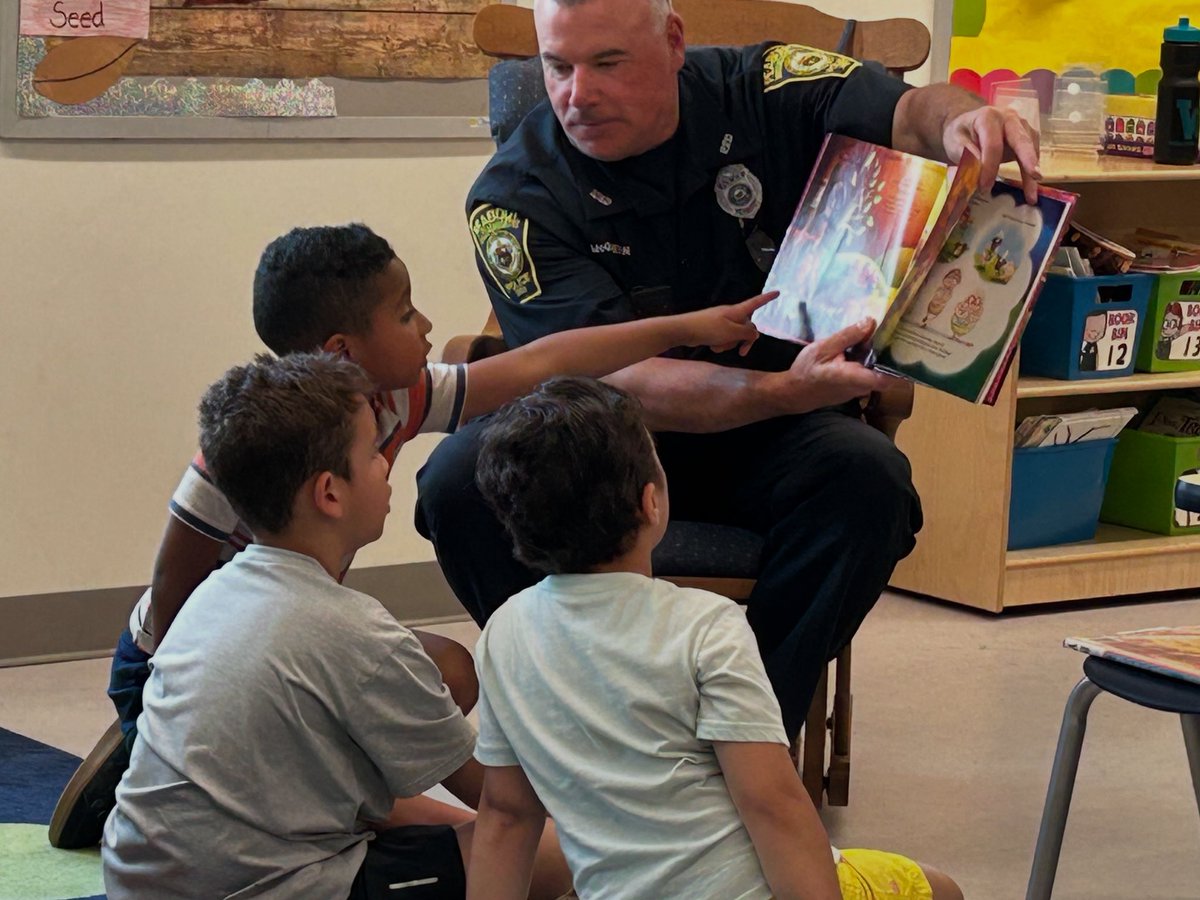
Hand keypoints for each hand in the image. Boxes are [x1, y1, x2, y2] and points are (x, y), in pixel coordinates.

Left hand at [679, 291, 776, 355]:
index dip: (767, 298)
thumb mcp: (732, 332)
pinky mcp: (715, 329)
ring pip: (735, 336)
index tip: (777, 292)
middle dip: (745, 341)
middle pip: (747, 327)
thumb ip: (747, 333)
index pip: (756, 303)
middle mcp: (732, 315)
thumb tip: (756, 334)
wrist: (685, 330)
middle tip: (743, 353)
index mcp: (737, 311)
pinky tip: (712, 345)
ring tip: (718, 345)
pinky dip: (721, 344)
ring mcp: (723, 322)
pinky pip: (724, 338)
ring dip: (729, 344)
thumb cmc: (709, 328)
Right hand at [764, 317, 897, 414]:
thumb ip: (847, 336)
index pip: (885, 379)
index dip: (901, 367)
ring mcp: (860, 389)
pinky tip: (871, 343)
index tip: (911, 350)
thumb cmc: (806, 371)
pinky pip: (870, 372)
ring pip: (879, 372)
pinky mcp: (857, 387)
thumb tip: (870, 322)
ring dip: (884, 356)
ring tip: (890, 333)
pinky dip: (873, 359)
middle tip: (904, 333)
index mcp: (854, 377)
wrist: (794, 392)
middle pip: (887, 373)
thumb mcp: (823, 348)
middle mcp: (861, 386)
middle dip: (895, 355)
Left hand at [943, 104, 1041, 203]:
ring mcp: (1021, 126)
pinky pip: (1032, 155)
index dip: (990, 166)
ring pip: (1030, 148)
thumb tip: (982, 169)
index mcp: (988, 117)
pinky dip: (1031, 173)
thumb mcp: (955, 142)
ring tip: (1031, 195)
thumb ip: (967, 153)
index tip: (984, 187)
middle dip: (1028, 158)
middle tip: (1035, 175)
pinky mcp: (1027, 137)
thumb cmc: (961, 133)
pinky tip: (1031, 189)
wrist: (968, 125)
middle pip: (1020, 140)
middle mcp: (1009, 118)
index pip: (993, 144)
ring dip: (1031, 172)